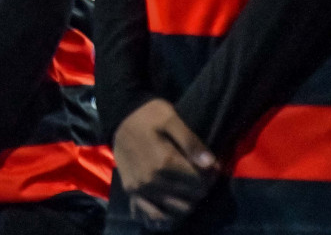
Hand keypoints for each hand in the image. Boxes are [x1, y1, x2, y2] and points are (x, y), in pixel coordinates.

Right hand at [113, 99, 219, 228]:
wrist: (120, 115)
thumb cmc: (148, 115)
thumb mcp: (171, 118)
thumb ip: (191, 141)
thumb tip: (211, 164)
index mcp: (164, 161)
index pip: (200, 182)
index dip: (210, 175)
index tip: (210, 166)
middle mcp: (151, 179)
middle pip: (190, 197)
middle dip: (200, 188)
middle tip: (200, 175)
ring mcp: (140, 188)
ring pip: (176, 210)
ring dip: (187, 201)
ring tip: (187, 187)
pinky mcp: (131, 191)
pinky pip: (151, 215)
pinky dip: (164, 216)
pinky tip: (171, 206)